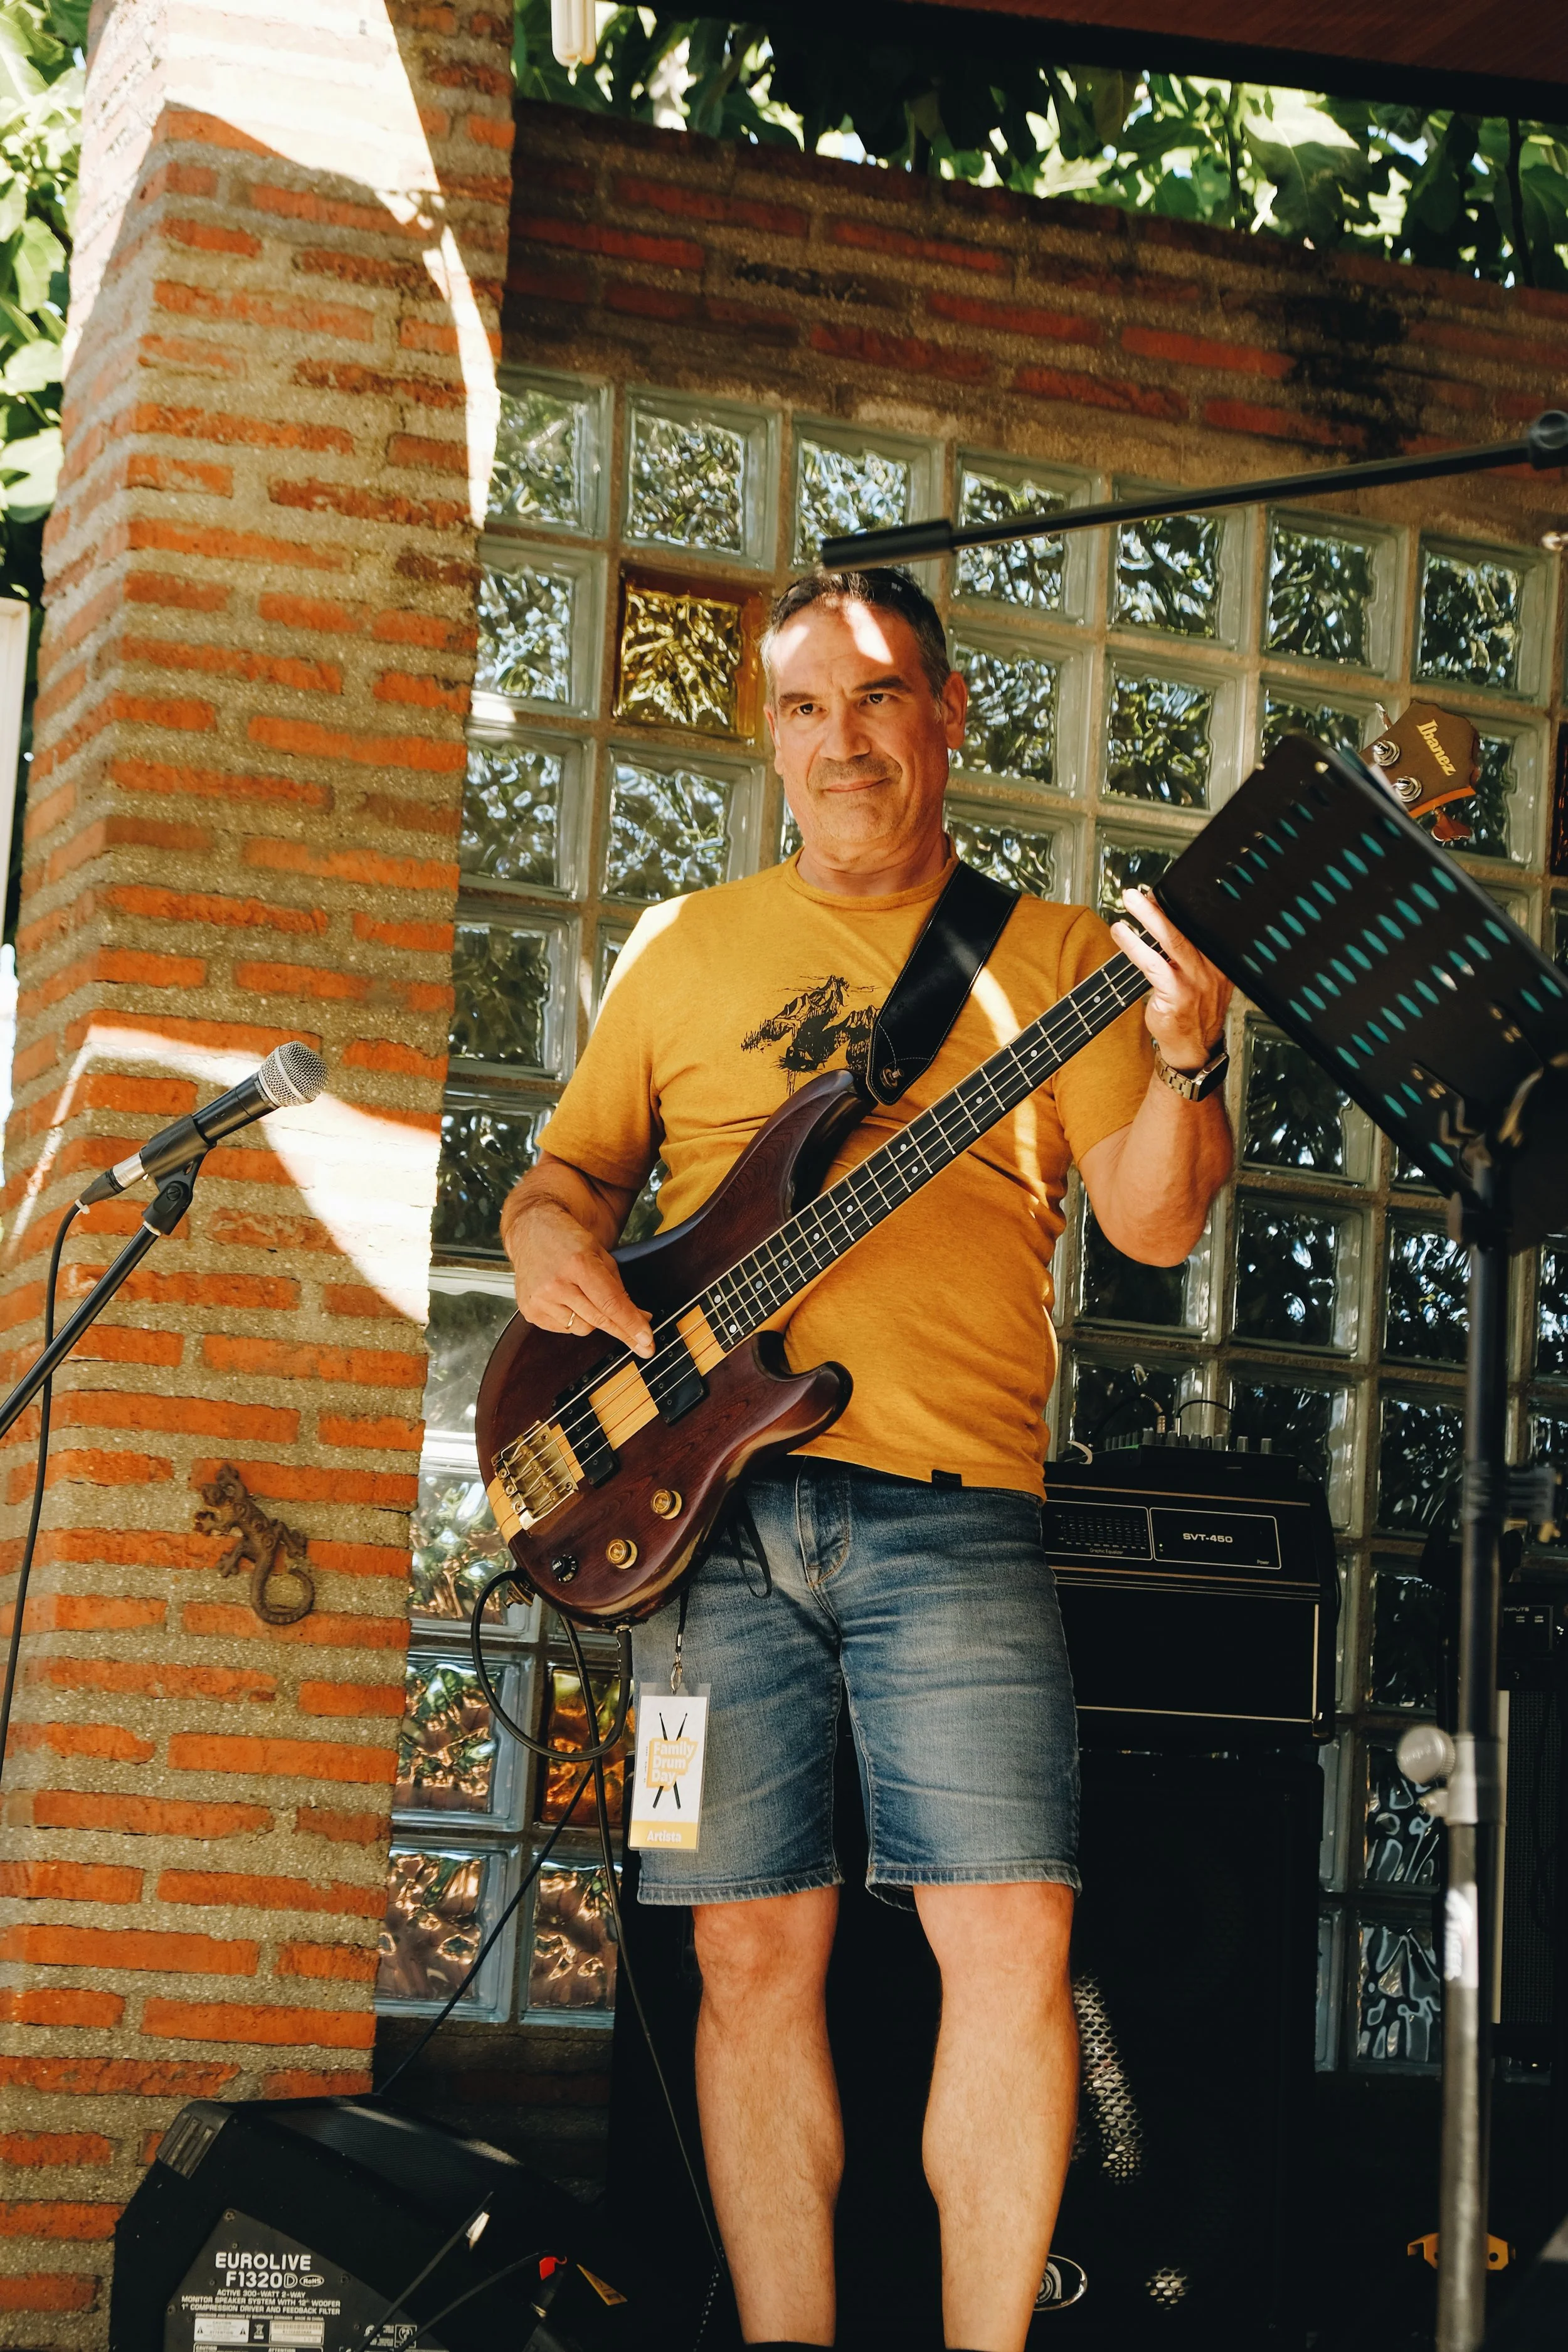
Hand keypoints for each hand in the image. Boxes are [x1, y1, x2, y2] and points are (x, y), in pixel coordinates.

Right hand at [509, 1201, 653, 1358]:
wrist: (530, 1230)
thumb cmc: (567, 1240)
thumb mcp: (600, 1254)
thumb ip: (619, 1287)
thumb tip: (639, 1317)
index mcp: (578, 1263)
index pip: (611, 1302)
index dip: (631, 1324)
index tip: (646, 1341)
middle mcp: (556, 1283)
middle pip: (598, 1320)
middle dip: (623, 1331)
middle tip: (642, 1343)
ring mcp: (540, 1299)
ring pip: (582, 1329)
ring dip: (592, 1320)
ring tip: (584, 1297)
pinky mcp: (530, 1311)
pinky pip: (563, 1329)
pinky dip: (572, 1320)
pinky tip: (567, 1301)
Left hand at [1112, 888, 1232, 1071]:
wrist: (1193, 1048)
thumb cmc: (1192, 1011)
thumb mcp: (1200, 979)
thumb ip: (1189, 955)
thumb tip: (1162, 925)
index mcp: (1218, 960)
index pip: (1199, 926)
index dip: (1178, 907)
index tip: (1157, 892)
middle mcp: (1210, 968)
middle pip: (1185, 929)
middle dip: (1159, 906)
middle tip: (1138, 892)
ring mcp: (1195, 981)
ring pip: (1171, 941)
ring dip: (1147, 919)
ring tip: (1129, 904)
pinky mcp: (1177, 994)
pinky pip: (1153, 964)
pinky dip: (1135, 946)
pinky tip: (1122, 935)